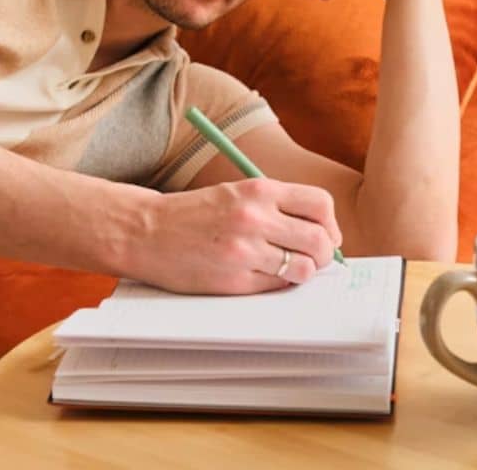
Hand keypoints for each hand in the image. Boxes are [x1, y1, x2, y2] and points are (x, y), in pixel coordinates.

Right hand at [134, 179, 341, 293]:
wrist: (146, 231)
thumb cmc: (193, 214)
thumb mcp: (236, 193)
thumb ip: (275, 206)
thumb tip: (320, 231)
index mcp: (258, 190)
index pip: (320, 205)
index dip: (330, 224)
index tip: (326, 235)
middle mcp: (255, 218)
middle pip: (320, 240)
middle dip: (324, 254)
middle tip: (313, 258)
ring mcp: (245, 251)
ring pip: (303, 268)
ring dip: (303, 272)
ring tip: (290, 269)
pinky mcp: (234, 280)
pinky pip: (276, 286)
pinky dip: (278, 284)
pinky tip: (264, 276)